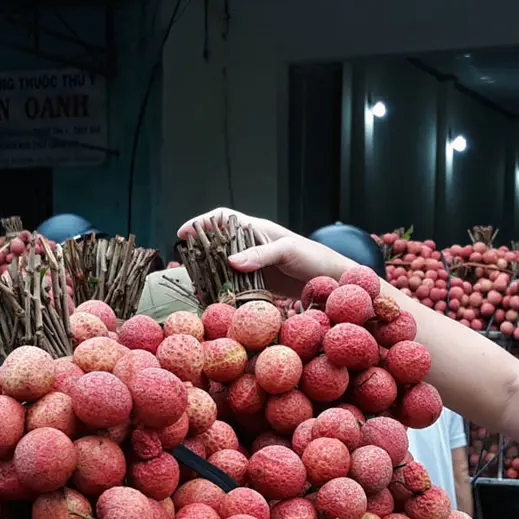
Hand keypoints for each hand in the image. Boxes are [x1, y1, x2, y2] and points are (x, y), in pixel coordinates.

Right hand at [176, 208, 354, 295]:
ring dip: (210, 274)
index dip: (203, 223)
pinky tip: (214, 299)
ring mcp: (255, 267)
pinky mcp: (259, 287)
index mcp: (258, 230)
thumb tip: (232, 261)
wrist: (334, 284)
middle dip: (200, 252)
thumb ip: (261, 254)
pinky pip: (235, 286)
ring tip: (195, 285)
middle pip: (219, 245)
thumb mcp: (288, 251)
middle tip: (186, 264)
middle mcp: (253, 247)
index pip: (224, 218)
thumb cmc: (315, 259)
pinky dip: (223, 291)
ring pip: (224, 267)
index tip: (184, 233)